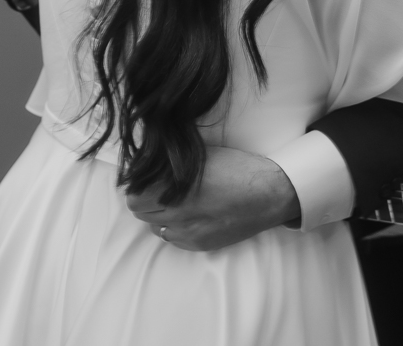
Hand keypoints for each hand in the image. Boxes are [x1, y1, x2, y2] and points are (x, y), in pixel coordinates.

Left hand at [126, 147, 299, 251]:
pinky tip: (188, 215)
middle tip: (155, 188)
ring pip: (154, 227)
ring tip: (174, 201)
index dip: (136, 184)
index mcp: (177, 187)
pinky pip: (172, 238)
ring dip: (157, 214)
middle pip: (140, 212)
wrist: (268, 195)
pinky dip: (173, 227)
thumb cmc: (237, 168)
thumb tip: (147, 164)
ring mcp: (188, 232)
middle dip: (144, 199)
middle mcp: (178, 213)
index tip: (142, 177)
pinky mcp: (198, 244)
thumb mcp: (200, 157)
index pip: (134, 195)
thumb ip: (171, 164)